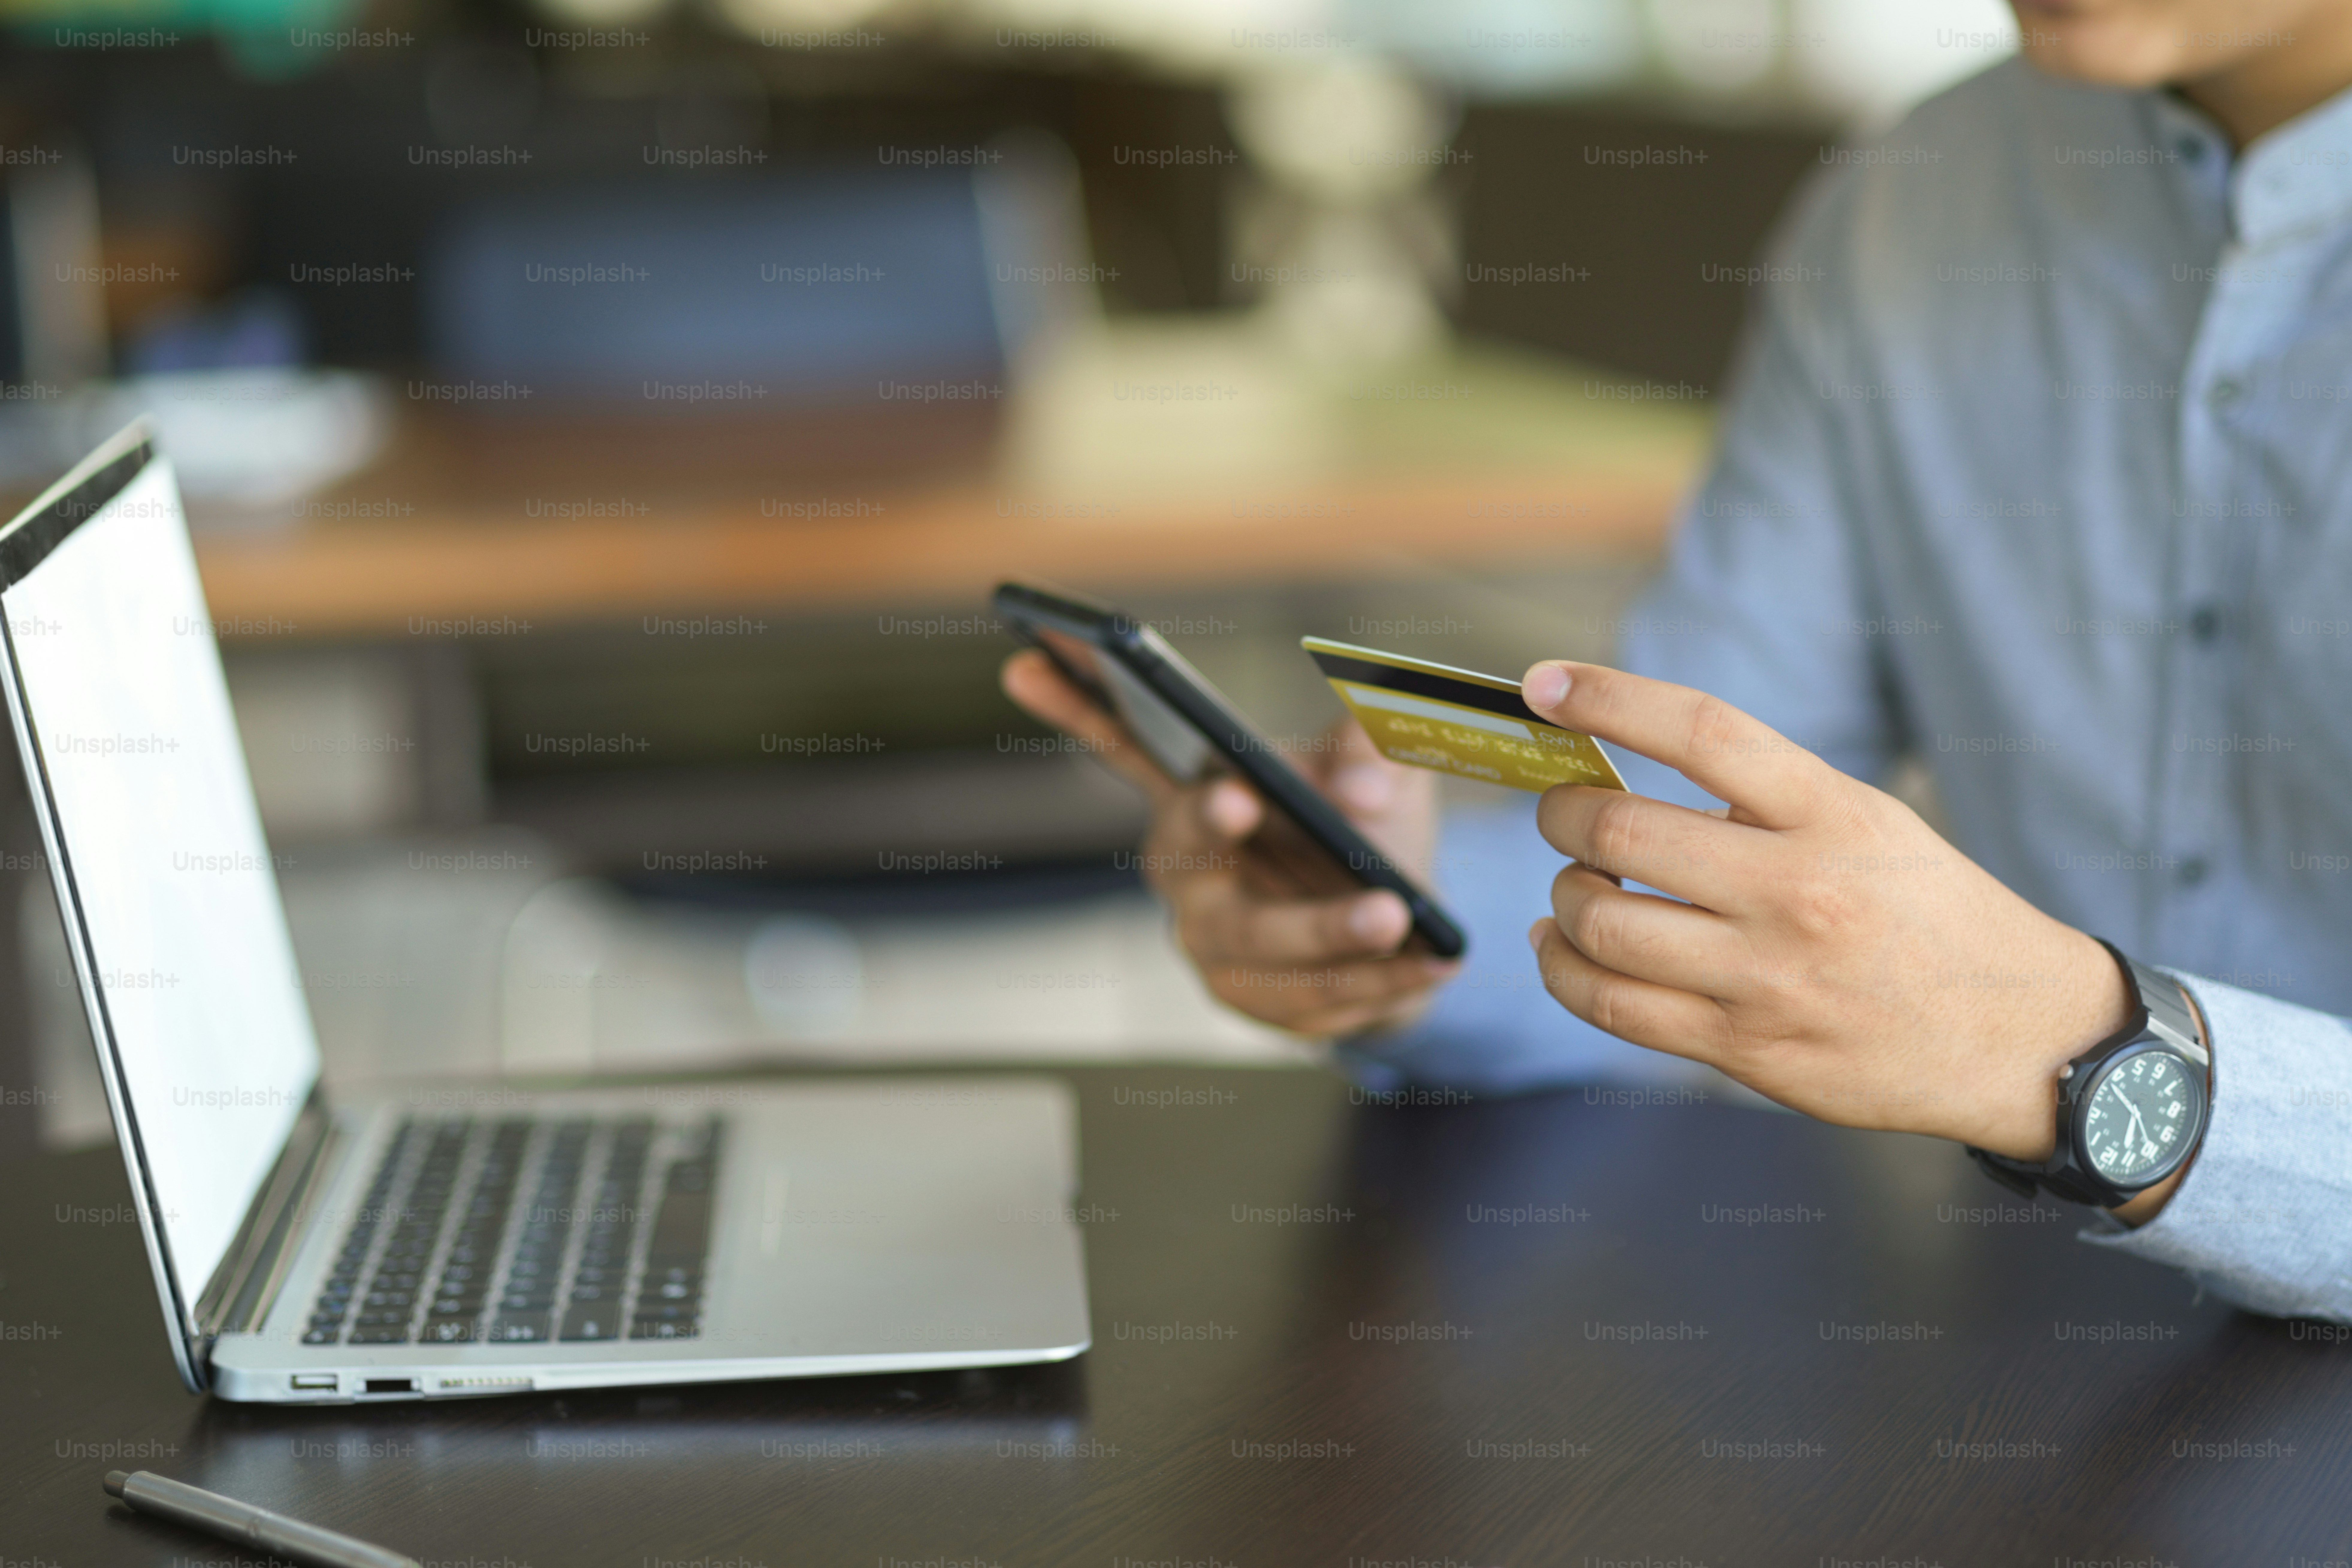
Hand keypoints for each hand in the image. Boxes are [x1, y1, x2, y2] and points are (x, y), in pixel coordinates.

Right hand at [1002, 649, 1457, 1034]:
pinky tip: (1430, 959)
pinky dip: (1372, 982)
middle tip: (1243, 797)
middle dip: (1211, 829)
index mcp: (1194, 794)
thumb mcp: (1382, 762)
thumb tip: (1359, 789)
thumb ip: (1374, 745)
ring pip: (1257, 945)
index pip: (1120, 743)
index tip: (1033, 665)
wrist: (1402, 927)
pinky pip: (1307, 1002)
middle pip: (1184, 852)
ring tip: (1395, 913)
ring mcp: (1213, 946)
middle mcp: (1185, 872)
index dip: (1075, 707)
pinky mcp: (1256, 1003)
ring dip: (1326, 929)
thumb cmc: (1365, 829)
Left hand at [1517, 659, 2135, 1169]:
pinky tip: (1561, 947)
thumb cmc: (1932, 917)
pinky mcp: (1746, 1049)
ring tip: (1574, 886)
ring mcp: (1767, 976)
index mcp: (1832, 815)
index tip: (1544, 685)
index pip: (1701, 730)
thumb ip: (1766, 801)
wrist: (2020, 1038)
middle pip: (1622, 833)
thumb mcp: (1871, 824)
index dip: (1609, 697)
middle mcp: (1796, 891)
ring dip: (1562, 895)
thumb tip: (1635, 786)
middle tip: (1561, 815)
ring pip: (1600, 924)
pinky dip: (1562, 968)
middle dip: (1561, 817)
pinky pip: (1612, 1007)